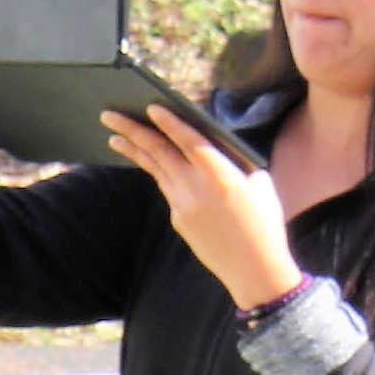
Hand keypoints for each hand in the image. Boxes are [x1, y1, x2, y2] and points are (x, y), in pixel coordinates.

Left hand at [103, 105, 302, 310]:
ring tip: (114, 136)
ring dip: (134, 150)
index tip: (152, 107)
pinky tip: (149, 161)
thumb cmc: (265, 222)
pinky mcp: (178, 219)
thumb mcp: (259, 183)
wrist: (254, 267)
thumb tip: (210, 145)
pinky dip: (157, 171)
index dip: (170, 122)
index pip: (189, 142)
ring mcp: (183, 205)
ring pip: (155, 169)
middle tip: (109, 114)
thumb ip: (233, 162)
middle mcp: (197, 189)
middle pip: (159, 152)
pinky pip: (167, 188)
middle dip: (133, 130)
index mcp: (222, 176)